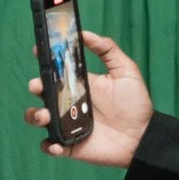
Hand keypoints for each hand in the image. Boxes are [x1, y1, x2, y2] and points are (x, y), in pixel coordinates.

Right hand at [27, 30, 149, 167]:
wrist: (143, 136)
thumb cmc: (135, 104)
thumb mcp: (126, 71)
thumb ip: (108, 50)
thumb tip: (85, 33)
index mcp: (77, 84)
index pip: (54, 70)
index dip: (44, 60)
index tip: (39, 51)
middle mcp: (67, 103)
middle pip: (41, 93)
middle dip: (35, 87)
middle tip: (39, 86)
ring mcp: (65, 123)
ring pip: (38, 118)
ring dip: (35, 115)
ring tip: (46, 116)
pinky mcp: (68, 144)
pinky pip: (49, 146)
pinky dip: (48, 145)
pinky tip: (57, 143)